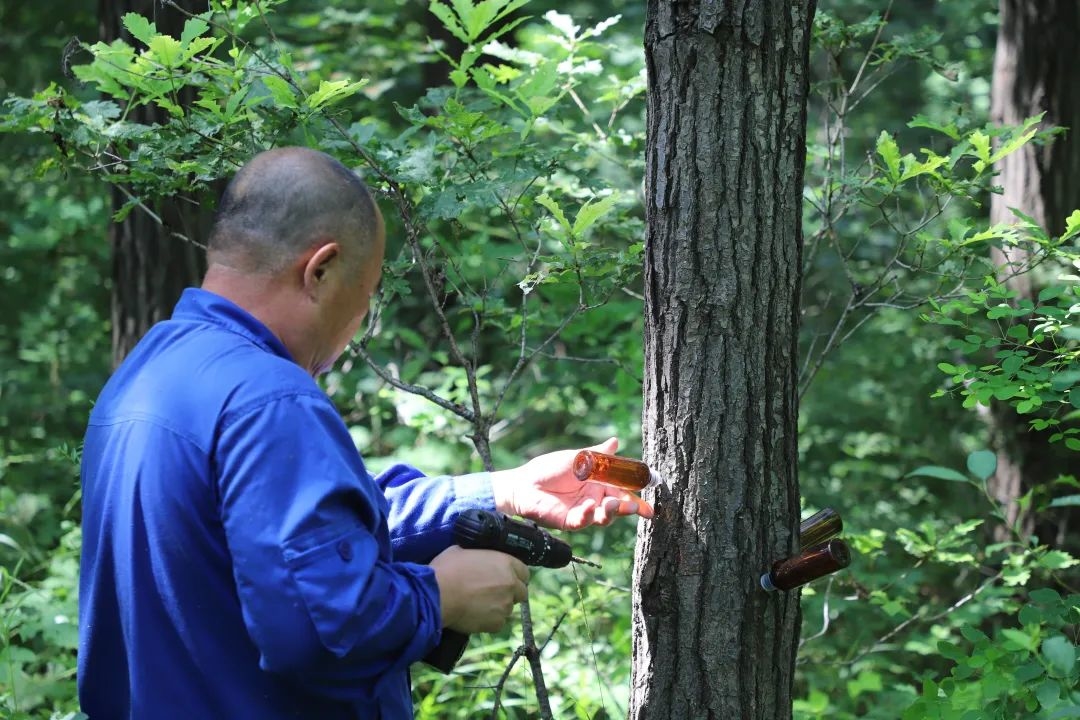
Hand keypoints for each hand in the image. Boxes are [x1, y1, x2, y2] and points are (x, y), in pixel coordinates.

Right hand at [430, 546, 529, 632]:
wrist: (438, 595)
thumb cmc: (447, 569)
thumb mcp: (461, 551)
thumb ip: (477, 555)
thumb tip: (474, 558)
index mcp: (505, 563)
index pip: (524, 572)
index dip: (515, 576)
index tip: (506, 579)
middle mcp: (511, 584)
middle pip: (521, 592)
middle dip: (511, 593)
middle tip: (493, 594)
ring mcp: (505, 605)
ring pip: (508, 609)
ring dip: (498, 607)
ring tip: (479, 606)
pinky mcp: (496, 623)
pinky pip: (497, 623)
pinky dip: (489, 621)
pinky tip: (475, 616)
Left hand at [490, 437, 655, 530]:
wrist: (524, 484)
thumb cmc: (548, 469)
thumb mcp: (576, 458)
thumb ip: (597, 454)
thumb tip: (615, 441)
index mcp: (599, 483)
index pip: (623, 488)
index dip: (638, 493)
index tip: (653, 492)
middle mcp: (595, 498)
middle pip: (619, 506)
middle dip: (631, 507)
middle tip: (638, 507)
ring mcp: (584, 511)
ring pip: (606, 516)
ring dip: (613, 511)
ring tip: (612, 503)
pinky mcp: (571, 522)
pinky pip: (585, 521)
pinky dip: (589, 514)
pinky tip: (589, 506)